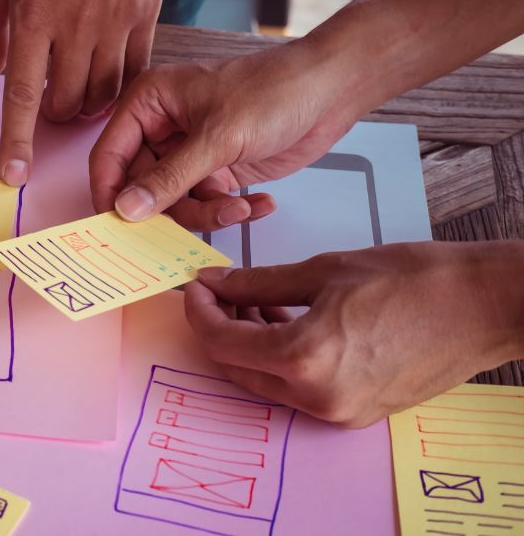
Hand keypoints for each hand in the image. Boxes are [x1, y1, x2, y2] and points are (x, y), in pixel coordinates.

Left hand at [0, 0, 175, 186]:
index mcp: (33, 13)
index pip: (23, 93)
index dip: (16, 140)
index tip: (14, 173)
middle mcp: (76, 24)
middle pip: (66, 103)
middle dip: (53, 119)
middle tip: (48, 108)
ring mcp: (117, 21)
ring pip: (104, 94)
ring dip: (86, 107)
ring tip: (77, 94)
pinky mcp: (148, 12)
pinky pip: (135, 69)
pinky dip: (119, 85)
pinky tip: (110, 78)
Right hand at [89, 41, 361, 230]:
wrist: (331, 90)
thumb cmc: (272, 92)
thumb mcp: (217, 138)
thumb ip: (168, 179)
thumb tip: (125, 210)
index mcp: (148, 104)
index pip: (110, 155)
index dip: (111, 192)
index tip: (119, 227)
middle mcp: (162, 128)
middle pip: (143, 187)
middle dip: (174, 209)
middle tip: (203, 220)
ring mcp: (190, 151)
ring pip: (176, 202)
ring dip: (209, 213)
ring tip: (242, 208)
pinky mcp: (217, 170)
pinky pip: (207, 203)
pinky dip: (231, 209)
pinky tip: (261, 202)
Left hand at [183, 241, 523, 427]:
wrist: (484, 305)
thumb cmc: (416, 280)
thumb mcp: (323, 271)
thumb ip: (257, 282)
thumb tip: (215, 283)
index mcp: (304, 358)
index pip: (220, 342)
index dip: (200, 311)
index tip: (198, 286)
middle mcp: (317, 397)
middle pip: (237, 368)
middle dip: (219, 329)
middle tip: (220, 293)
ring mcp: (338, 412)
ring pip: (266, 381)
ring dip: (250, 344)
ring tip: (255, 302)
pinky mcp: (357, 412)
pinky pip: (299, 389)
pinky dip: (282, 359)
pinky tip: (286, 322)